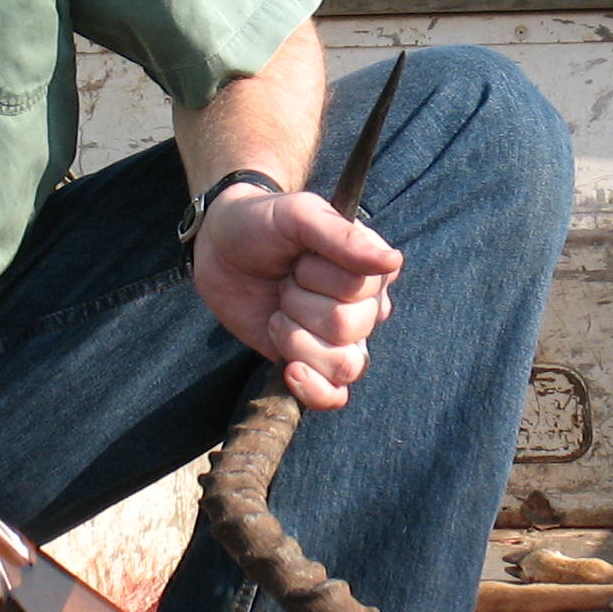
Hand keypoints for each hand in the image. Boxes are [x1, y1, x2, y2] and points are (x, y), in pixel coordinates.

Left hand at [191, 186, 402, 412]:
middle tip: (285, 283)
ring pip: (343, 366)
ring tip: (279, 314)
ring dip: (297, 340)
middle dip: (300, 304)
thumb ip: (342, 237)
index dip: (319, 276)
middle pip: (348, 328)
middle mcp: (365, 308)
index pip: (361, 289)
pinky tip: (290, 369)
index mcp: (371, 270)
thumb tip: (391, 261)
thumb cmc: (264, 224)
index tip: (299, 258)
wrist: (221, 247)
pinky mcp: (314, 365)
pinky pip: (335, 397)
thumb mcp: (298, 215)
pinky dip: (313, 390)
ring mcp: (340, 341)